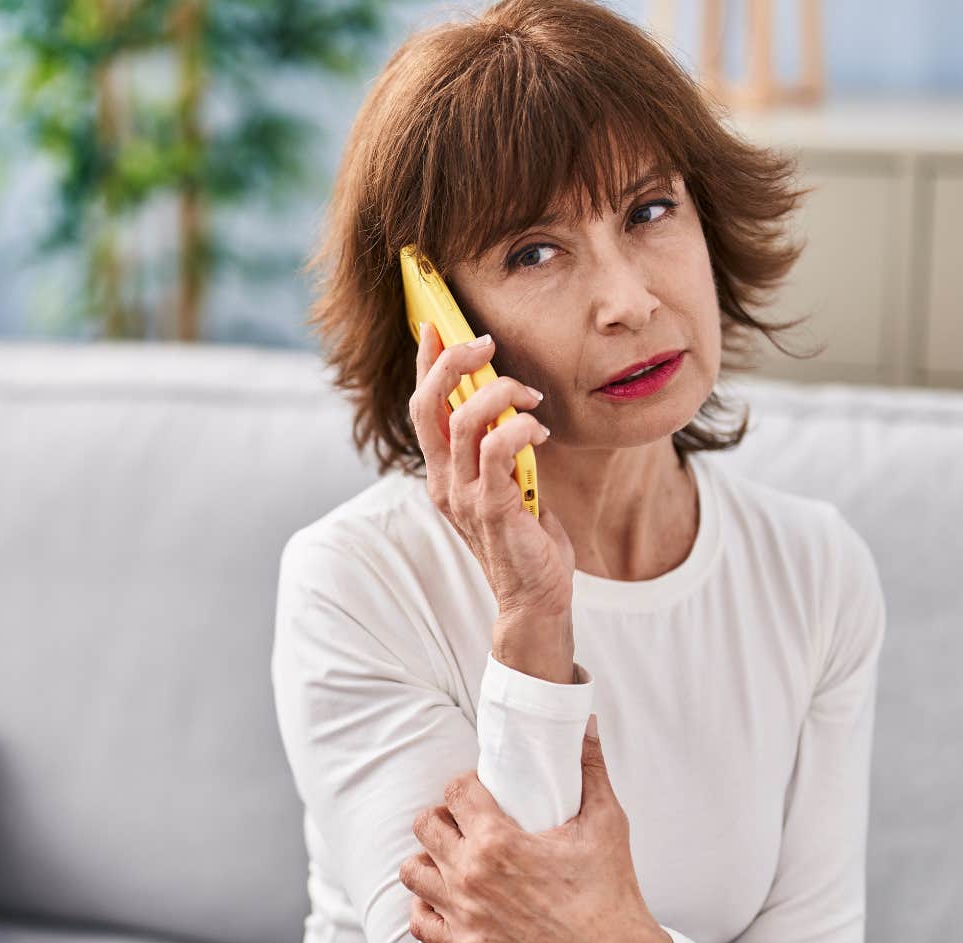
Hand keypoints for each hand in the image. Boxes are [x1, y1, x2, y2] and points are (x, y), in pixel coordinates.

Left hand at [399, 713, 670, 942]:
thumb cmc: (611, 887)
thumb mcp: (606, 821)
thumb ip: (590, 767)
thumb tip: (586, 723)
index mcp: (499, 841)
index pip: (455, 791)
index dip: (468, 786)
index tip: (483, 793)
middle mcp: (471, 876)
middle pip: (425, 825)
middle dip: (444, 817)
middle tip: (469, 823)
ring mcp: (465, 915)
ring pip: (412, 872)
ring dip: (429, 859)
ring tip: (455, 858)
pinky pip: (420, 923)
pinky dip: (427, 907)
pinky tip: (449, 897)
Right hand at [408, 321, 578, 618]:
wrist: (535, 596)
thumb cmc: (525, 537)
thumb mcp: (505, 482)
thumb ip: (498, 446)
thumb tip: (508, 398)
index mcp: (441, 473)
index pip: (422, 407)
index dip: (424, 363)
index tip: (433, 325)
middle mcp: (442, 481)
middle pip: (428, 405)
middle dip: (452, 362)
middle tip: (485, 342)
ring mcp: (462, 496)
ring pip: (465, 420)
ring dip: (501, 393)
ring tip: (531, 397)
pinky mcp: (490, 508)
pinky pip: (498, 449)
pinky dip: (521, 428)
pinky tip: (540, 432)